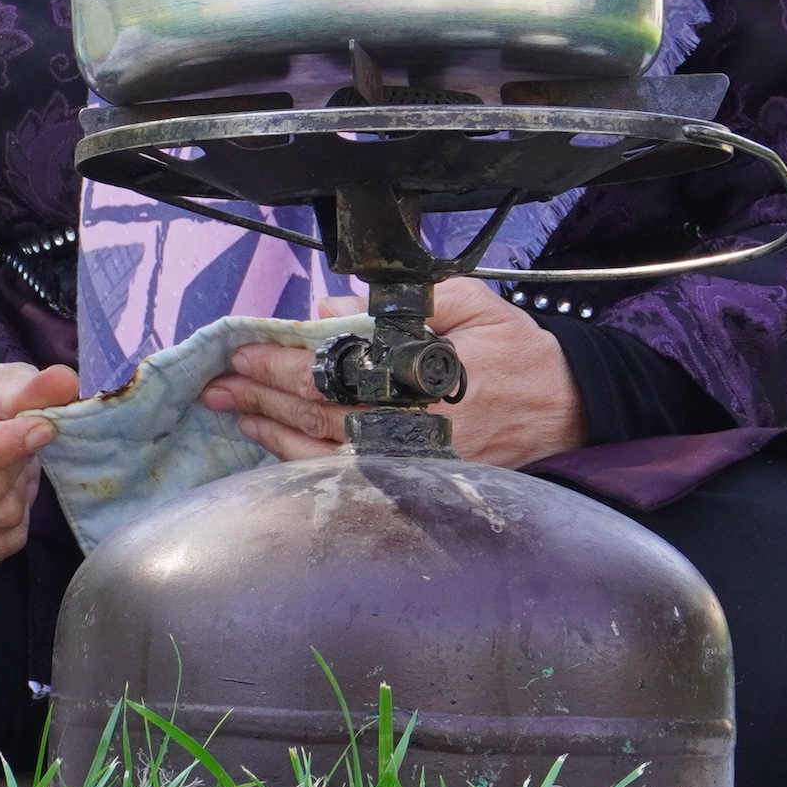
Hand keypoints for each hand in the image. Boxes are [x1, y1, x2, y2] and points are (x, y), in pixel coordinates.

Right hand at [0, 362, 76, 571]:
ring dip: (21, 491)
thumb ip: (29, 386)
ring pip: (1, 518)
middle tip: (20, 442)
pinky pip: (2, 546)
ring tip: (6, 468)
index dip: (0, 446)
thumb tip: (65, 382)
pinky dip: (16, 522)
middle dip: (20, 463)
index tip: (41, 429)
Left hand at [204, 278, 585, 467]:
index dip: (283, 361)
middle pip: (320, 412)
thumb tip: (331, 305)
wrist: (570, 412)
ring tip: (231, 412)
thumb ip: (407, 301)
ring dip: (270, 430)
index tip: (243, 350)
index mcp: (423, 376)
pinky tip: (271, 446)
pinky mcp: (415, 485)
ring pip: (324, 450)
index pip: (336, 370)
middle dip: (262, 395)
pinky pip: (345, 478)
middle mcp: (413, 426)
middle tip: (216, 383)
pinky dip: (301, 461)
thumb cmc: (519, 353)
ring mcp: (412, 462)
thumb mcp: (471, 304)